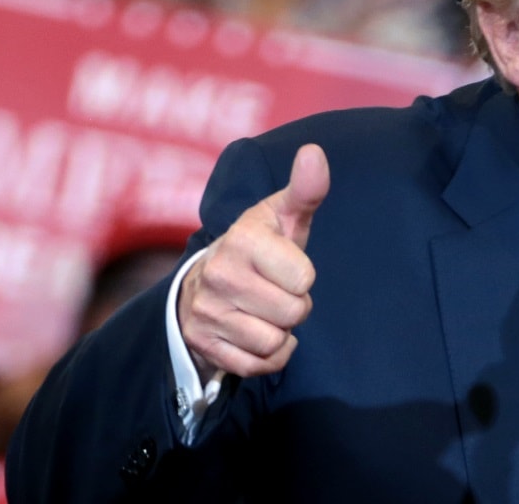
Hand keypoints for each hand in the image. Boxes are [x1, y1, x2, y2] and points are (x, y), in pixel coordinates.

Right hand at [179, 144, 329, 379]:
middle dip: (295, 306)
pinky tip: (256, 332)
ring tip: (263, 309)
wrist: (205, 281)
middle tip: (276, 290)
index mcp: (242, 240)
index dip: (303, 276)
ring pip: (275, 341)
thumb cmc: (260, 246)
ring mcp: (206, 313)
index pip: (304, 278)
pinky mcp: (203, 345)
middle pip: (293, 313)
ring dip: (281, 331)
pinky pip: (257, 366)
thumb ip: (305, 189)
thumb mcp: (283, 215)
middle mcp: (217, 275)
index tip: (285, 266)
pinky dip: (268, 356)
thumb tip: (315, 152)